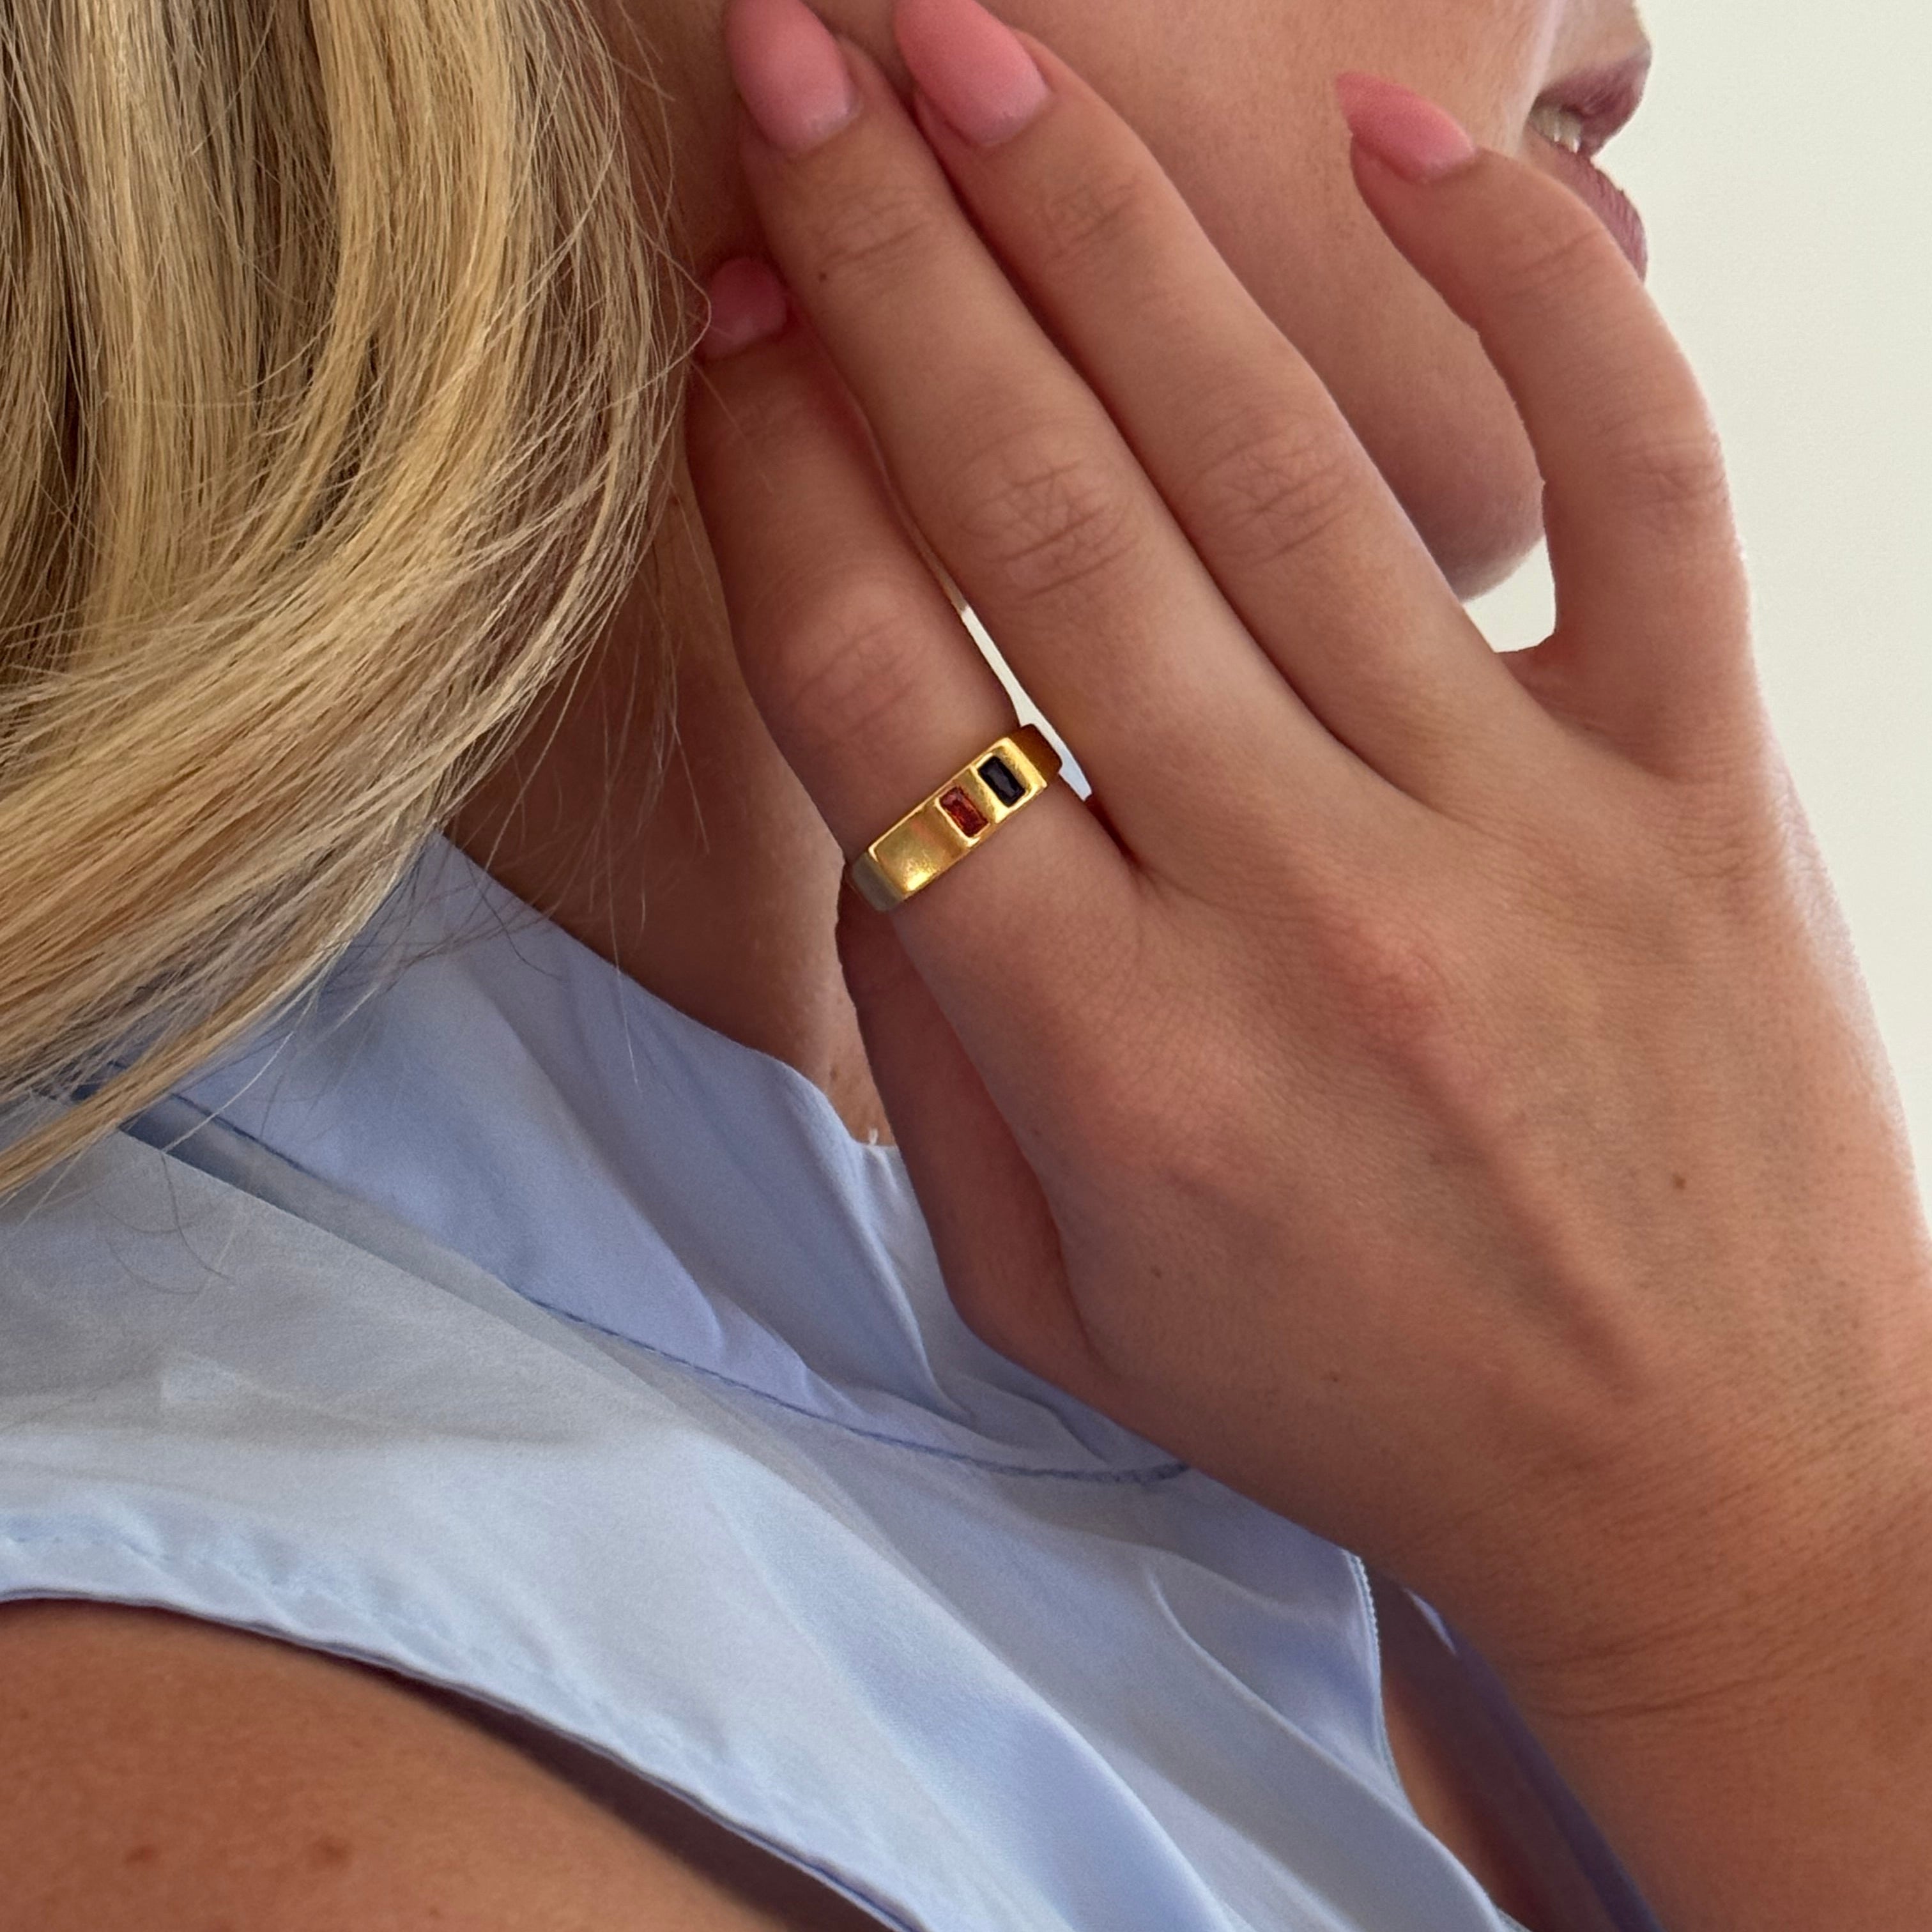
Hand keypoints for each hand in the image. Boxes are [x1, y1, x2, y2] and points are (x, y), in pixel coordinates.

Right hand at [687, 0, 1931, 1804]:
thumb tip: (875, 817)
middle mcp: (1299, 912)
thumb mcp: (1058, 1306)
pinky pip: (1632, 476)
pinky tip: (1390, 146)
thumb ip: (933, 1069)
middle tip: (799, 73)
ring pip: (1279, 464)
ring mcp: (1518, 829)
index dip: (772, 478)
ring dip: (1104, 232)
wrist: (1711, 1489)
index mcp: (1110, 1062)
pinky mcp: (1698, 784)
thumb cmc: (1360, 1402)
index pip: (879, 694)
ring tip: (981, 56)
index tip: (724, 326)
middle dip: (891, 268)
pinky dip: (1527, 288)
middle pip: (1045, 520)